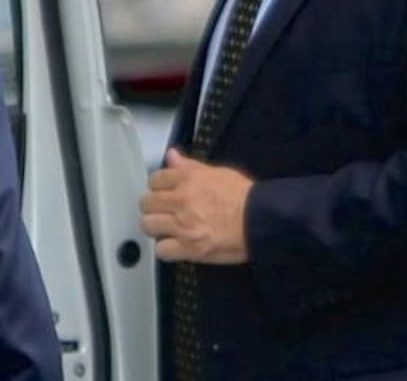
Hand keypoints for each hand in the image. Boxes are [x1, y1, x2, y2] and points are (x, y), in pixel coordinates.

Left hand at [140, 148, 252, 263]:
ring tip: (166, 227)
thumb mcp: (219, 173)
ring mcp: (181, 225)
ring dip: (156, 226)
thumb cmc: (246, 198)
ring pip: (148, 225)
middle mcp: (181, 200)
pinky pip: (161, 250)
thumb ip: (191, 166)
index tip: (162, 191)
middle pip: (147, 203)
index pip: (155, 179)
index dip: (158, 186)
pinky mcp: (187, 247)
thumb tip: (172, 156)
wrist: (260, 220)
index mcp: (189, 179)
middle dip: (153, 206)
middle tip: (163, 210)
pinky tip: (175, 245)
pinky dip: (166, 249)